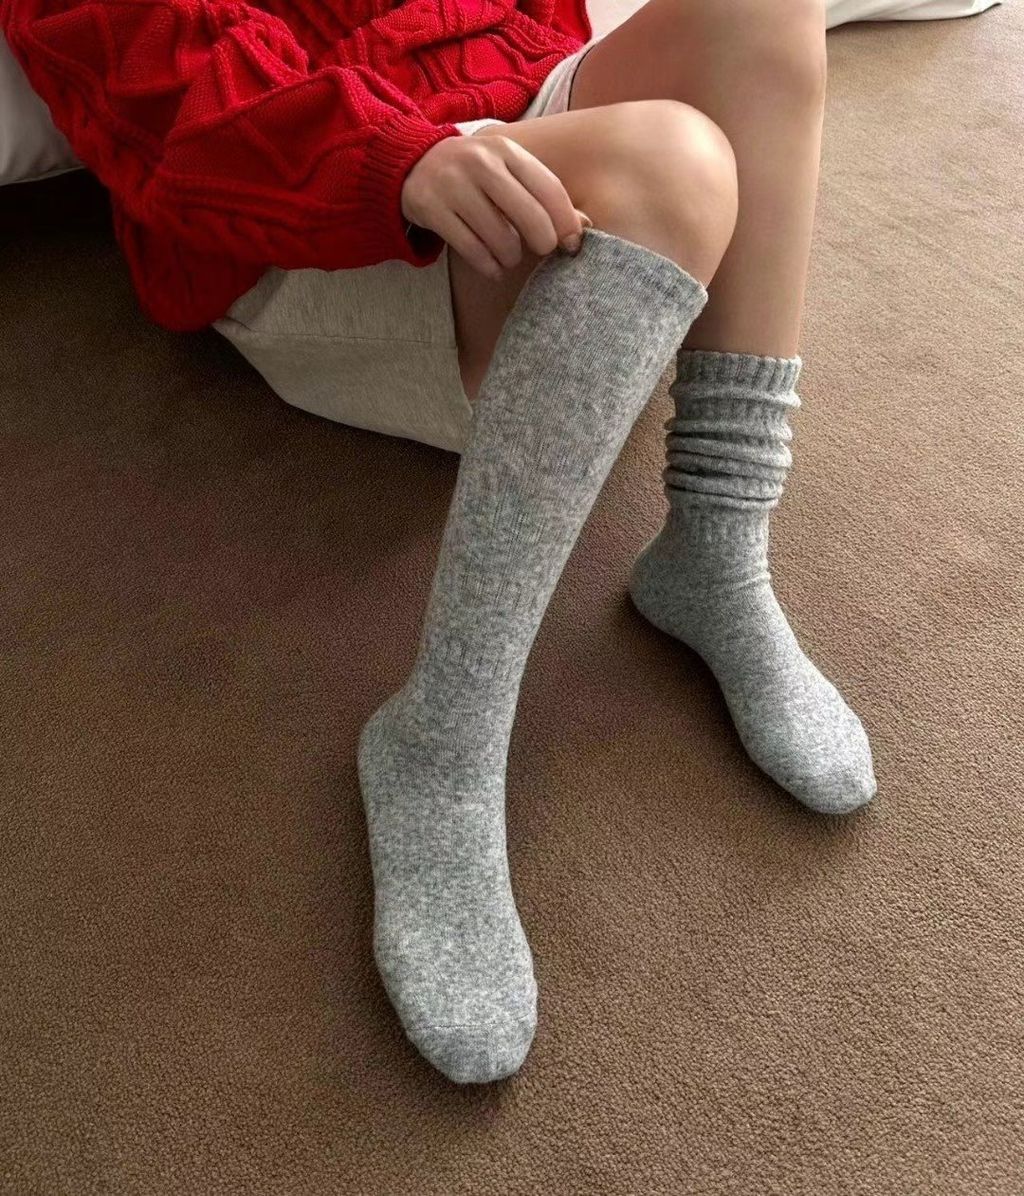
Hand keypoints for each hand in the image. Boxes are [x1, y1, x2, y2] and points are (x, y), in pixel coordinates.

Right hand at [401, 129, 591, 280]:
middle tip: (541, 250)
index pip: (549, 189)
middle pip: (529, 216)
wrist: (414, 164)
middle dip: (542, 243)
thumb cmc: (476, 175)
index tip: (571, 244)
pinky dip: (488, 266)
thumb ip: (543, 195)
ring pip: (500, 238)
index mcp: (507, 151)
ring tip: (510, 256)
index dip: (566, 222)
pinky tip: (493, 267)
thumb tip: (584, 225)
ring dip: (511, 257)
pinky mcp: (433, 210)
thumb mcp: (508, 172)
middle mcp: (480, 164)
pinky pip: (472, 250)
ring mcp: (454, 186)